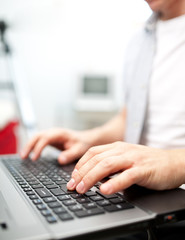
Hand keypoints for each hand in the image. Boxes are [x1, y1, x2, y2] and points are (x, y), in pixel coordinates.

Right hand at [20, 128, 95, 164]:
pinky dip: (32, 146)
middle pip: (37, 136)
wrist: (86, 139)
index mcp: (60, 133)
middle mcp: (54, 132)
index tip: (34, 158)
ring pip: (36, 137)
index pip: (45, 138)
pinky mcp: (50, 138)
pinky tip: (29, 154)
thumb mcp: (79, 150)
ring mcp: (51, 134)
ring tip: (23, 157)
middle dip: (29, 145)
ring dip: (29, 145)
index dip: (39, 148)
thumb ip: (70, 155)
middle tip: (23, 157)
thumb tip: (60, 160)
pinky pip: (38, 141)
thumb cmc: (83, 144)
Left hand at [67, 141, 183, 193]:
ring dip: (91, 178)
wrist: (173, 162)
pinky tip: (104, 191)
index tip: (73, 177)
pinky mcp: (143, 170)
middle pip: (96, 159)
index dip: (80, 164)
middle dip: (81, 173)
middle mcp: (122, 150)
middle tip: (72, 186)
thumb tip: (93, 176)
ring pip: (106, 166)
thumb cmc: (148, 163)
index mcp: (117, 147)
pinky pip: (126, 176)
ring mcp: (133, 159)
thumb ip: (111, 164)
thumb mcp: (126, 158)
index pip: (92, 152)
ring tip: (82, 189)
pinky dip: (113, 184)